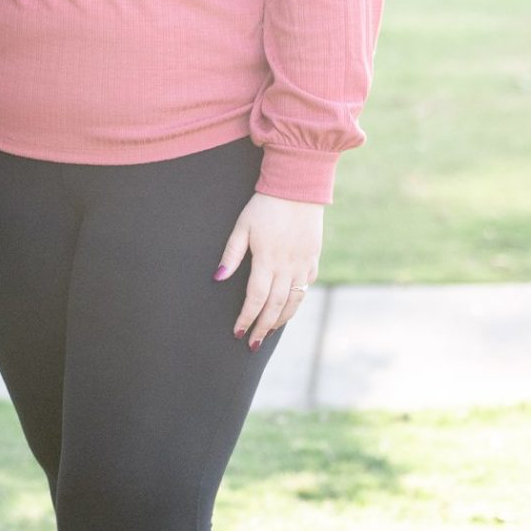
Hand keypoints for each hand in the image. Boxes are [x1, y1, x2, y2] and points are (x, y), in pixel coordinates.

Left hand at [214, 194, 322, 351]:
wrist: (298, 187)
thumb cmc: (264, 205)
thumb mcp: (242, 226)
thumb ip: (231, 254)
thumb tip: (218, 278)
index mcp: (267, 259)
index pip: (255, 298)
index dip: (246, 317)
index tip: (237, 332)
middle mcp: (287, 266)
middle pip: (275, 306)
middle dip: (262, 328)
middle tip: (251, 344)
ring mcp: (303, 264)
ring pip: (293, 301)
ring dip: (280, 320)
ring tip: (267, 333)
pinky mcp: (313, 259)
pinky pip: (306, 287)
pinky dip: (296, 302)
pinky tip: (287, 309)